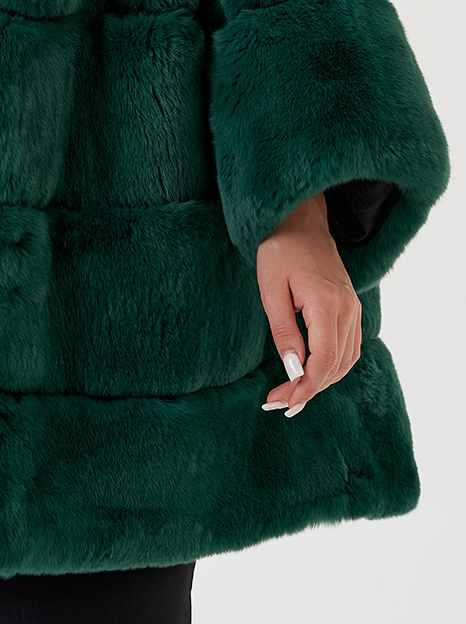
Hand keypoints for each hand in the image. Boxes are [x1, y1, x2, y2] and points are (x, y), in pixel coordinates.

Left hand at [255, 192, 362, 418]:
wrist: (300, 221)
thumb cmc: (279, 251)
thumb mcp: (271, 289)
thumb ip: (284, 331)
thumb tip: (292, 371)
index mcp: (326, 303)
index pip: (323, 361)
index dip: (305, 388)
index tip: (282, 401)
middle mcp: (347, 309)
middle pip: (336, 366)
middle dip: (310, 390)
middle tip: (280, 402)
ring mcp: (353, 308)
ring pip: (346, 360)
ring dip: (322, 381)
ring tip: (292, 393)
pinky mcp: (351, 307)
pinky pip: (349, 347)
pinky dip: (333, 366)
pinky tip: (312, 373)